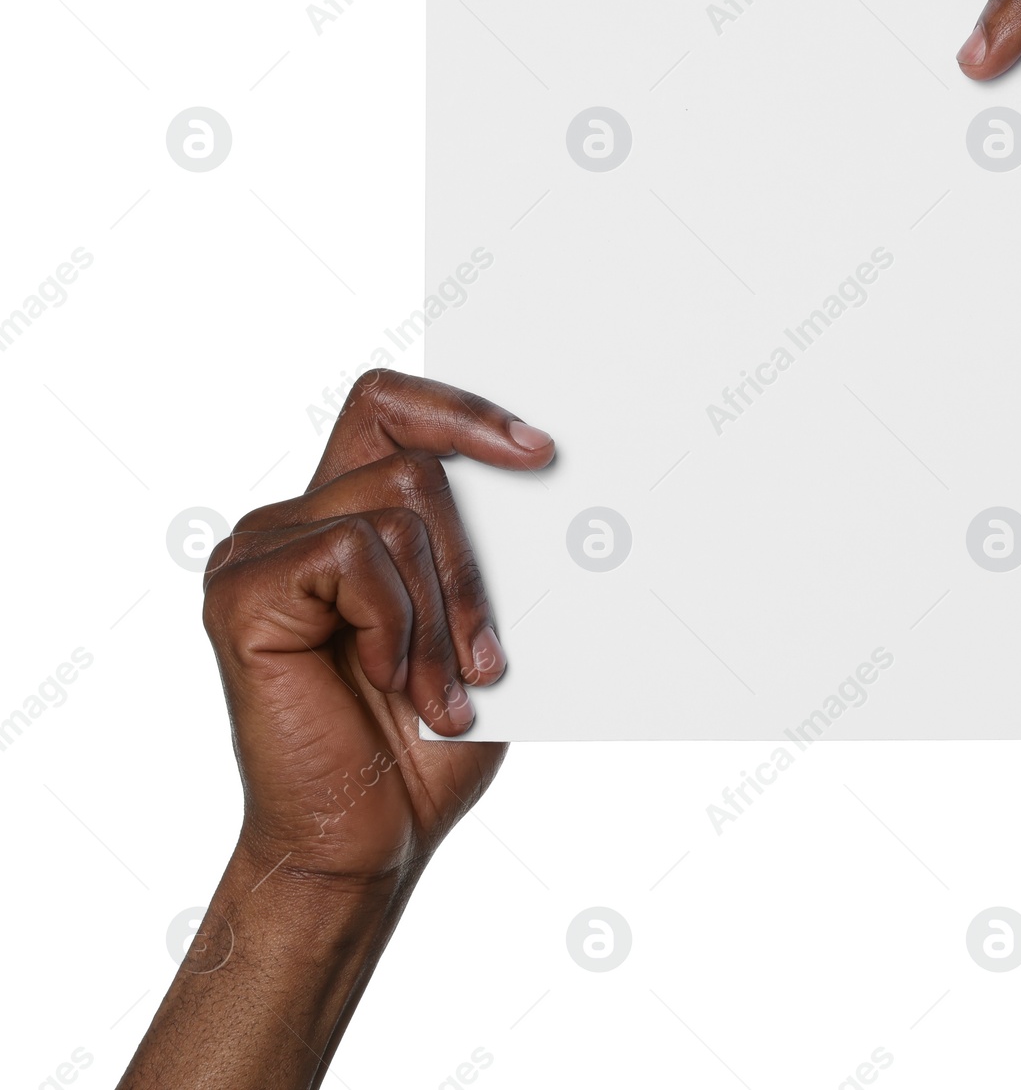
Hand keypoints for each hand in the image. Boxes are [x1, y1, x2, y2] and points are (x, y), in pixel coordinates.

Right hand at [202, 370, 553, 886]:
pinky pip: (352, 556)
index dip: (462, 410)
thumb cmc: (429, 740)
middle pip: (412, 464)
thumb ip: (491, 548)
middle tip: (485, 659)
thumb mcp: (482, 625)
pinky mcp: (241, 593)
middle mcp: (294, 521)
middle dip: (471, 565)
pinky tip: (386, 683)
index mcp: (346, 515)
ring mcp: (259, 552)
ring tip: (444, 691)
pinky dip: (393, 625)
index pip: (390, 406)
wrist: (369, 842)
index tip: (540, 452)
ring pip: (396, 510)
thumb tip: (550, 473)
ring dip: (442, 611)